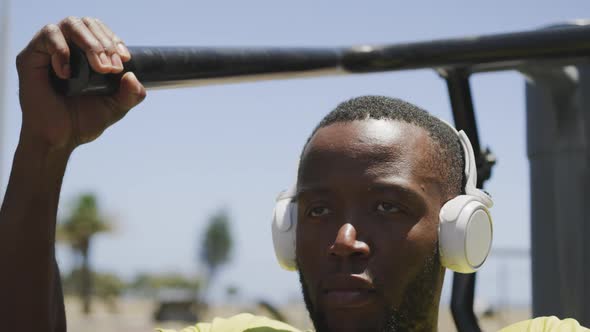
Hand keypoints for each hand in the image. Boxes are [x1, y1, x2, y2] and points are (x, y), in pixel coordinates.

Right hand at [16, 16, 145, 150]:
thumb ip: (132, 95)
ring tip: (98, 67)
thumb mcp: (116, 107)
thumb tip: (133, 77)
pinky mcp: (31, 57)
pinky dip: (62, 49)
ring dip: (89, 43)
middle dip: (105, 42)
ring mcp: (49, 50)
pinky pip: (47, 35)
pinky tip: (68, 72)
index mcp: (86, 54)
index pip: (101, 31)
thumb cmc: (84, 120)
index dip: (114, 39)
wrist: (60, 139)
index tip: (125, 58)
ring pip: (71, 24)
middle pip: (88, 23)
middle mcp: (68, 47)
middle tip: (111, 67)